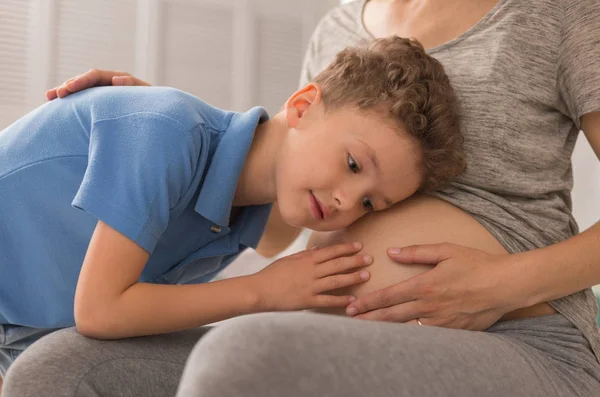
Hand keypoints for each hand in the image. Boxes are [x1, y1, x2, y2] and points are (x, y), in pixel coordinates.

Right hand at [46, 69, 149, 99]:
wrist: (161, 116)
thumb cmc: (156, 108)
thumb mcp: (147, 98)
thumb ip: (133, 87)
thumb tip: (116, 80)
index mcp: (120, 79)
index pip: (96, 75)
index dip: (81, 81)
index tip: (69, 88)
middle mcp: (111, 83)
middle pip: (85, 80)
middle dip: (70, 86)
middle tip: (55, 94)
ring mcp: (106, 93)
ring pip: (83, 90)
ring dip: (66, 92)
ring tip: (49, 98)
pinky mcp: (103, 103)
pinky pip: (85, 100)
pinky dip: (72, 102)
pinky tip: (57, 106)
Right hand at [252, 242, 371, 311]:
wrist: (260, 291)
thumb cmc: (272, 274)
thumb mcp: (289, 260)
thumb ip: (305, 255)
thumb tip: (319, 249)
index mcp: (307, 259)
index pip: (331, 251)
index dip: (346, 248)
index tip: (359, 246)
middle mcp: (311, 271)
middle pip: (337, 264)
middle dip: (355, 261)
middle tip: (369, 259)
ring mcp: (311, 286)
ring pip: (336, 280)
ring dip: (352, 278)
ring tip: (366, 276)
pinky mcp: (308, 301)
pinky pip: (328, 300)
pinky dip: (341, 300)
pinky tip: (352, 300)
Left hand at [346, 243, 516, 330]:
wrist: (506, 285)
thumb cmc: (476, 264)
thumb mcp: (445, 250)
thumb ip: (416, 252)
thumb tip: (391, 252)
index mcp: (424, 285)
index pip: (388, 296)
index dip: (367, 303)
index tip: (351, 307)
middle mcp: (429, 306)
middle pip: (391, 317)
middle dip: (368, 319)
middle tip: (350, 322)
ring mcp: (441, 322)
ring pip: (406, 329)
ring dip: (385, 330)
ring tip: (367, 332)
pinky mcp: (453, 331)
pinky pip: (426, 336)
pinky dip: (410, 337)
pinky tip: (399, 338)